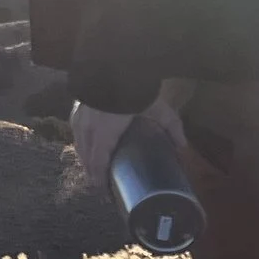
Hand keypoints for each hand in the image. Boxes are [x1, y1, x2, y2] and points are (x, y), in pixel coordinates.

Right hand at [72, 96, 188, 195]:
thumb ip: (171, 128)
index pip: (98, 163)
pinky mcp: (76, 108)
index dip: (99, 181)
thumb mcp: (158, 109)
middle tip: (101, 187)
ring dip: (86, 160)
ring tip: (93, 170)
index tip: (104, 195)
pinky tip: (87, 146)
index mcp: (104, 134)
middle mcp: (87, 129)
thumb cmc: (136, 89)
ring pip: (79, 146)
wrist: (114, 63)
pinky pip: (76, 133)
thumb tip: (183, 147)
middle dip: (92, 174)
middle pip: (85, 158)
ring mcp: (79, 117)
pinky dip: (82, 144)